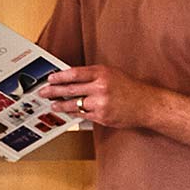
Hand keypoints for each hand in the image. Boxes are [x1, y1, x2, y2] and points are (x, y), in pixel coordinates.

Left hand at [39, 65, 153, 130]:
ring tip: (52, 104)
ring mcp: (101, 104)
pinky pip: (83, 115)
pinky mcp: (102, 117)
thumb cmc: (129, 88)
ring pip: (74, 104)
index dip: (59, 76)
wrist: (146, 105)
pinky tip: (68, 112)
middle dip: (54, 91)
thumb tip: (71, 78)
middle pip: (70, 89)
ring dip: (60, 105)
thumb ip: (92, 75)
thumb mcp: (111, 74)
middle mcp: (100, 87)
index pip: (74, 74)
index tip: (50, 78)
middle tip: (44, 92)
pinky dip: (74, 113)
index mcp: (102, 73)